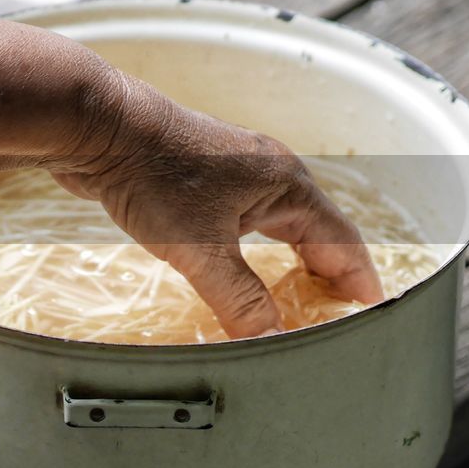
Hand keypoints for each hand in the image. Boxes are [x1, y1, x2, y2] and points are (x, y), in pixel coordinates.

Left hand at [53, 72, 383, 338]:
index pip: (341, 241)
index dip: (357, 281)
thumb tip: (273, 344)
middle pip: (313, 232)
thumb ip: (240, 300)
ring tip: (290, 300)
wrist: (96, 123)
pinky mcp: (198, 178)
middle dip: (325, 275)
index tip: (372, 315)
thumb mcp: (200, 249)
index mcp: (285, 184)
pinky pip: (241, 220)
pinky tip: (234, 269)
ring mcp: (232, 172)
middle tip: (331, 318)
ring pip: (275, 224)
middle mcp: (267, 174)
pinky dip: (250, 251)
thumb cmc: (152, 174)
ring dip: (287, 261)